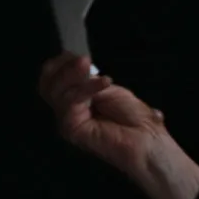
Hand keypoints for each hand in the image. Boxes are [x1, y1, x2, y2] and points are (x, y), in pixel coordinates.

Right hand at [37, 53, 198, 198]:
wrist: (151, 143)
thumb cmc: (138, 120)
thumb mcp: (112, 92)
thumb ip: (90, 81)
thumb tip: (78, 64)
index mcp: (75, 101)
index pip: (52, 79)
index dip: (61, 64)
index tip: (79, 55)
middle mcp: (67, 111)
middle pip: (47, 84)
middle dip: (63, 67)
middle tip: (83, 60)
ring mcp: (67, 122)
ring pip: (56, 91)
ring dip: (78, 77)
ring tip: (102, 76)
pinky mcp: (71, 129)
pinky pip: (71, 102)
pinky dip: (87, 88)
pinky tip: (104, 83)